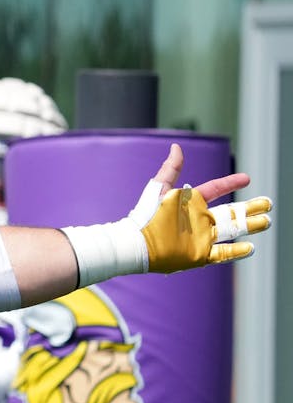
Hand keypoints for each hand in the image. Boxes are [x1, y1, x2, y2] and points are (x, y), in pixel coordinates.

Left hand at [132, 144, 271, 271]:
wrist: (134, 244)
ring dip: (250, 226)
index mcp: (191, 203)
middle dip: (250, 209)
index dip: (231, 183)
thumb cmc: (144, 216)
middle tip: (268, 204)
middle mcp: (199, 220)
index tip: (246, 178)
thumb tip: (176, 147)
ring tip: (266, 221)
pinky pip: (223, 253)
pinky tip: (251, 247)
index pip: (216, 190)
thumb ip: (170, 170)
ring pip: (232, 231)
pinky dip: (237, 251)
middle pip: (231, 213)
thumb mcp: (159, 190)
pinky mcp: (199, 255)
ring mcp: (201, 237)